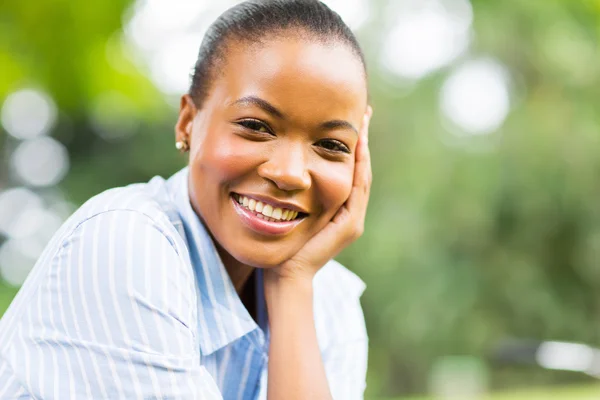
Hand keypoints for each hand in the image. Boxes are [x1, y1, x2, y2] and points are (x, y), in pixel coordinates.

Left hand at [265, 106, 372, 284]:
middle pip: (361, 167)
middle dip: (363, 139)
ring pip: (363, 175)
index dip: (351, 143)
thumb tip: (276, 164)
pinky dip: (359, 167)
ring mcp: (352, 219)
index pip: (348, 168)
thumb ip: (291, 191)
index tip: (350, 117)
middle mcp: (349, 211)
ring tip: (365, 120)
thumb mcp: (287, 209)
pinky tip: (357, 146)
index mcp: (337, 207)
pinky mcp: (350, 225)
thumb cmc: (280, 244)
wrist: (286, 274)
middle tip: (365, 111)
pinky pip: (357, 189)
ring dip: (364, 148)